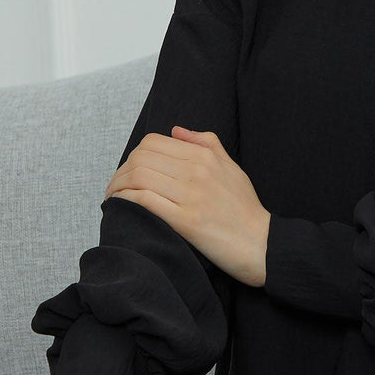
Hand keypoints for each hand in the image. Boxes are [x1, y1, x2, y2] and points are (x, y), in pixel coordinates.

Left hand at [103, 127, 268, 286]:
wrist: (260, 243)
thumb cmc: (245, 208)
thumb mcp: (231, 166)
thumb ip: (206, 143)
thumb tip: (177, 131)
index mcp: (205, 156)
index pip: (154, 142)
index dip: (134, 154)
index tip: (128, 170)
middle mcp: (197, 171)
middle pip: (141, 158)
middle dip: (121, 171)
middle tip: (116, 186)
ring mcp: (191, 195)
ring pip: (139, 177)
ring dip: (118, 186)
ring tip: (113, 198)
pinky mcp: (186, 220)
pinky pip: (145, 201)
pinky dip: (126, 200)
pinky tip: (121, 206)